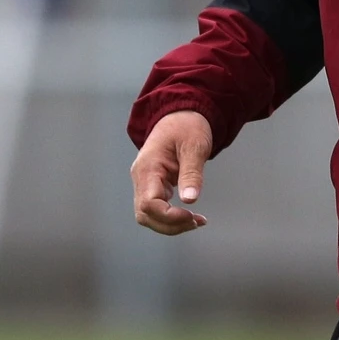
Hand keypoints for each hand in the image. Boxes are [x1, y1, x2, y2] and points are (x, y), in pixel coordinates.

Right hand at [130, 110, 212, 235]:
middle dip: (170, 225)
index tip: (192, 216)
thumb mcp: (194, 146)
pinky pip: (155, 208)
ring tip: (196, 221)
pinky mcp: (152, 185)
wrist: (181, 114)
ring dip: (170, 224)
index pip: (148, 204)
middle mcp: (141, 177)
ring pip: (148, 216)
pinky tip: (189, 216)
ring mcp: (144, 182)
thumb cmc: (187, 126)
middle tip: (197, 222)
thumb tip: (190, 200)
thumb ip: (191, 173)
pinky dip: (171, 216)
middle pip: (145, 215)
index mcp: (148, 167)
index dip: (169, 217)